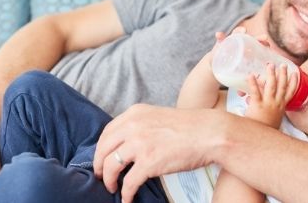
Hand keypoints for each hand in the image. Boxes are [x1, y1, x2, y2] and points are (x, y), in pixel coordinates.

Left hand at [93, 104, 225, 202]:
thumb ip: (141, 126)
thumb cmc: (189, 127)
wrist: (209, 133)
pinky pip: (128, 182)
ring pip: (111, 166)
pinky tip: (127, 199)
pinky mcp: (148, 162)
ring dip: (109, 180)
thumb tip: (128, 144)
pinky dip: (125, 194)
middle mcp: (133, 126)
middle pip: (103, 149)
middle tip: (101, 176)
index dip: (101, 149)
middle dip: (99, 165)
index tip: (102, 158)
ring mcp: (139, 144)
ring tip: (112, 188)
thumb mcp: (158, 117)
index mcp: (135, 114)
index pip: (107, 132)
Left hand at [245, 63, 297, 127]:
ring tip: (270, 65)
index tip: (296, 73)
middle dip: (283, 74)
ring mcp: (268, 104)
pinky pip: (255, 92)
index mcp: (282, 106)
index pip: (291, 92)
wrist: (262, 138)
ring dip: (271, 75)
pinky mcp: (258, 105)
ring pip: (272, 86)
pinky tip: (250, 76)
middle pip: (282, 86)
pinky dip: (253, 83)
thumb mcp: (273, 119)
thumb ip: (270, 110)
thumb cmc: (266, 128)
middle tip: (283, 64)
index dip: (294, 82)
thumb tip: (262, 102)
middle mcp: (277, 103)